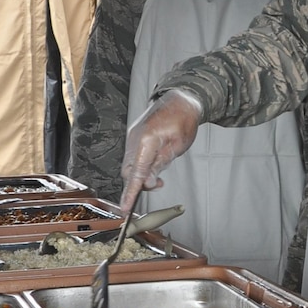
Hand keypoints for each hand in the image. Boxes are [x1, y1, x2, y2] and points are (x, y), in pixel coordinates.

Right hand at [119, 91, 200, 209]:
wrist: (181, 100)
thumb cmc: (183, 119)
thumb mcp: (177, 146)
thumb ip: (160, 165)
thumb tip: (148, 181)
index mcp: (146, 140)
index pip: (136, 173)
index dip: (130, 192)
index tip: (125, 208)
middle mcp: (135, 139)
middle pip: (129, 172)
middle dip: (139, 184)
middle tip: (158, 183)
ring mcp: (132, 138)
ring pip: (130, 166)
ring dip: (141, 176)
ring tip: (159, 176)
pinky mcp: (135, 139)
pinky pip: (133, 158)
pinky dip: (141, 167)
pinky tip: (153, 167)